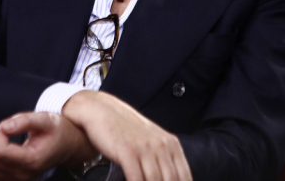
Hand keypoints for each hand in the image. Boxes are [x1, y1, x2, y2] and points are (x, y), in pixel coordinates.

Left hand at [0, 111, 96, 180]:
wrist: (67, 146)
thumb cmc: (58, 131)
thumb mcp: (46, 119)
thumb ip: (25, 121)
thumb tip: (4, 127)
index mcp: (31, 161)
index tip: (10, 124)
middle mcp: (22, 175)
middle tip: (8, 128)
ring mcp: (15, 179)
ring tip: (5, 136)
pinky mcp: (9, 179)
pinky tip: (2, 145)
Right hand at [62, 90, 191, 180]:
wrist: (100, 110)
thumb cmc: (123, 130)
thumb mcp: (149, 141)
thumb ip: (161, 159)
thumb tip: (169, 177)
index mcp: (171, 144)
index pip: (184, 177)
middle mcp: (161, 145)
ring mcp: (145, 147)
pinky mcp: (128, 150)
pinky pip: (136, 178)